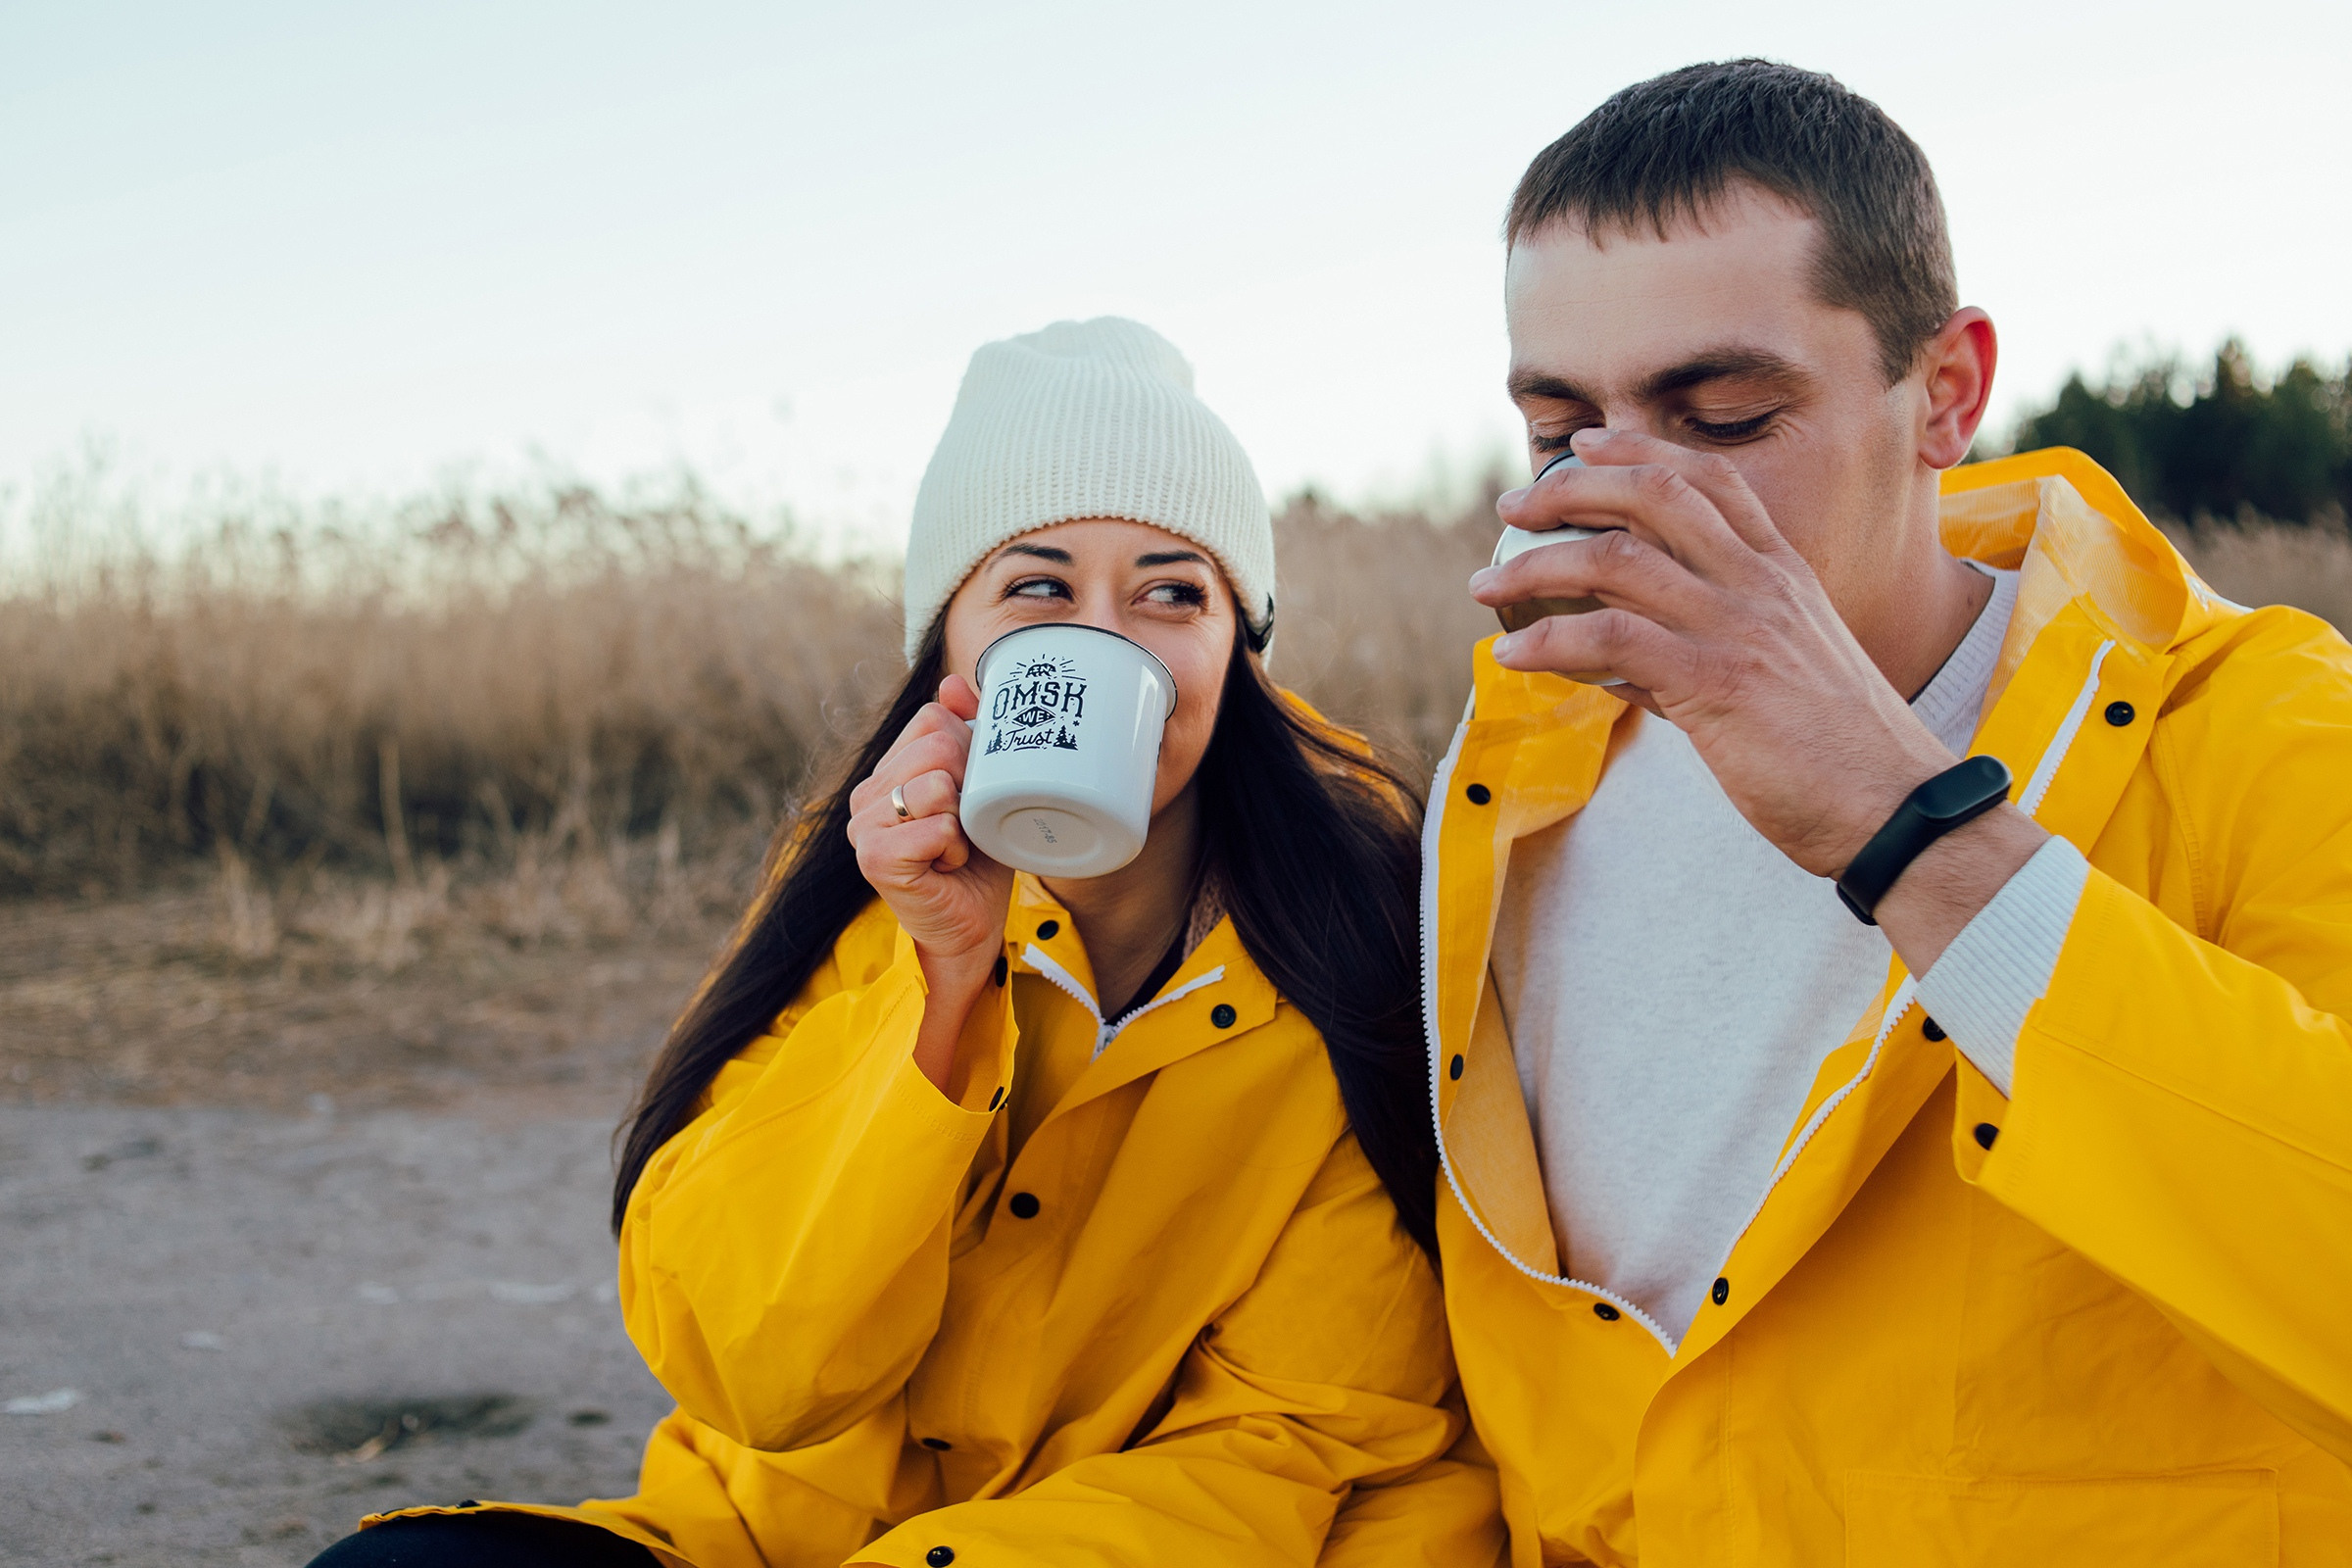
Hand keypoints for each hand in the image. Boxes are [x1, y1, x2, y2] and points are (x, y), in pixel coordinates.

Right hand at [846, 675, 1015, 1001]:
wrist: (971, 930)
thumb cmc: (977, 862)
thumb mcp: (981, 789)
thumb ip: (965, 733)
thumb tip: (952, 682)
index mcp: (887, 772)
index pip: (933, 719)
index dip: (969, 752)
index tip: (970, 795)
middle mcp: (866, 793)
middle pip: (938, 746)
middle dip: (971, 786)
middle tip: (964, 826)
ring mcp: (863, 825)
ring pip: (939, 783)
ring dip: (964, 821)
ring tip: (953, 848)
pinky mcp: (874, 857)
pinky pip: (937, 826)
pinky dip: (955, 848)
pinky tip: (944, 867)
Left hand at [1469, 428, 2042, 964]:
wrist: (1900, 811)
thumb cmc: (1839, 760)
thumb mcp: (1775, 684)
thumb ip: (1699, 657)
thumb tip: (1621, 668)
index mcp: (1783, 576)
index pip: (1709, 480)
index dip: (1641, 450)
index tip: (1585, 444)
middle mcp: (1762, 585)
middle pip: (1655, 494)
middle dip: (1571, 487)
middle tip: (1513, 504)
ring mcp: (1740, 628)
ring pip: (1619, 559)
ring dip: (1537, 564)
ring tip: (1488, 585)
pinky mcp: (1718, 683)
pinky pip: (1614, 640)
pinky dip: (1551, 642)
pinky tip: (1513, 655)